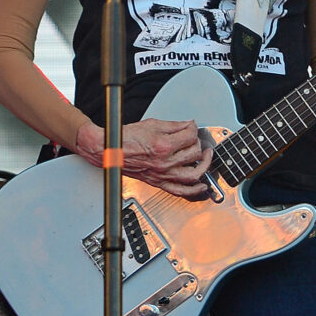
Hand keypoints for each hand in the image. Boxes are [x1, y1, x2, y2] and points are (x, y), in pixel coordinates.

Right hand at [78, 117, 212, 199]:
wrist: (109, 150)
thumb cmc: (125, 138)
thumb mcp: (152, 124)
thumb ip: (174, 125)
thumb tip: (189, 124)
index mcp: (163, 145)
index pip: (190, 136)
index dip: (193, 128)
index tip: (191, 127)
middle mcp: (164, 162)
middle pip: (194, 153)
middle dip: (197, 143)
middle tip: (195, 140)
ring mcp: (162, 174)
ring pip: (193, 174)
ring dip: (204, 166)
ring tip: (206, 158)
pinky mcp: (158, 182)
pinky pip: (180, 191)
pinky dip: (194, 190)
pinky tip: (202, 185)